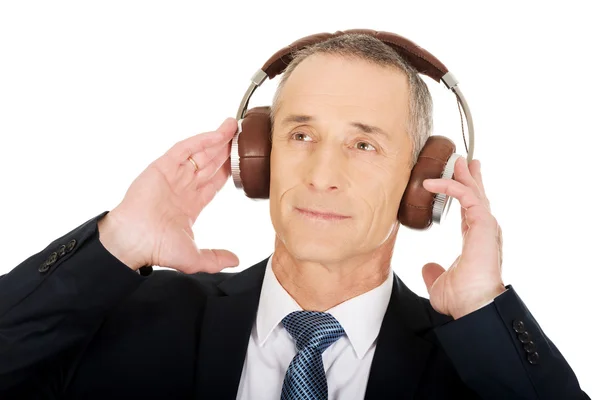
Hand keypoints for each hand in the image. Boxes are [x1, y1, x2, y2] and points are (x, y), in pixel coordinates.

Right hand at [98, 118, 239, 272]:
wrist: (134, 241)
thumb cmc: (156, 248)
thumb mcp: (194, 257)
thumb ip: (216, 258)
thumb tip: (235, 261)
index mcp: (190, 204)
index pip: (213, 182)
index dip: (228, 170)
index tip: (242, 161)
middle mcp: (182, 187)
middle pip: (209, 163)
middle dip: (225, 150)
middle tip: (242, 137)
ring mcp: (172, 175)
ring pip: (199, 153)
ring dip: (216, 140)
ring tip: (233, 126)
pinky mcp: (161, 167)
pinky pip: (184, 149)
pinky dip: (201, 140)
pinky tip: (216, 134)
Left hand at [421, 157, 505, 318]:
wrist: (475, 306)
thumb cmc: (463, 299)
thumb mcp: (440, 283)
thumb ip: (434, 272)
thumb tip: (428, 268)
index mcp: (475, 240)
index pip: (471, 210)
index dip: (465, 194)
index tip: (459, 181)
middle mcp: (483, 230)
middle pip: (477, 196)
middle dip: (470, 177)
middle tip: (464, 161)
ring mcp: (485, 226)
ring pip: (474, 192)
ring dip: (463, 175)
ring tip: (456, 160)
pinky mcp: (483, 223)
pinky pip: (466, 196)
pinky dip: (450, 186)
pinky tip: (432, 183)